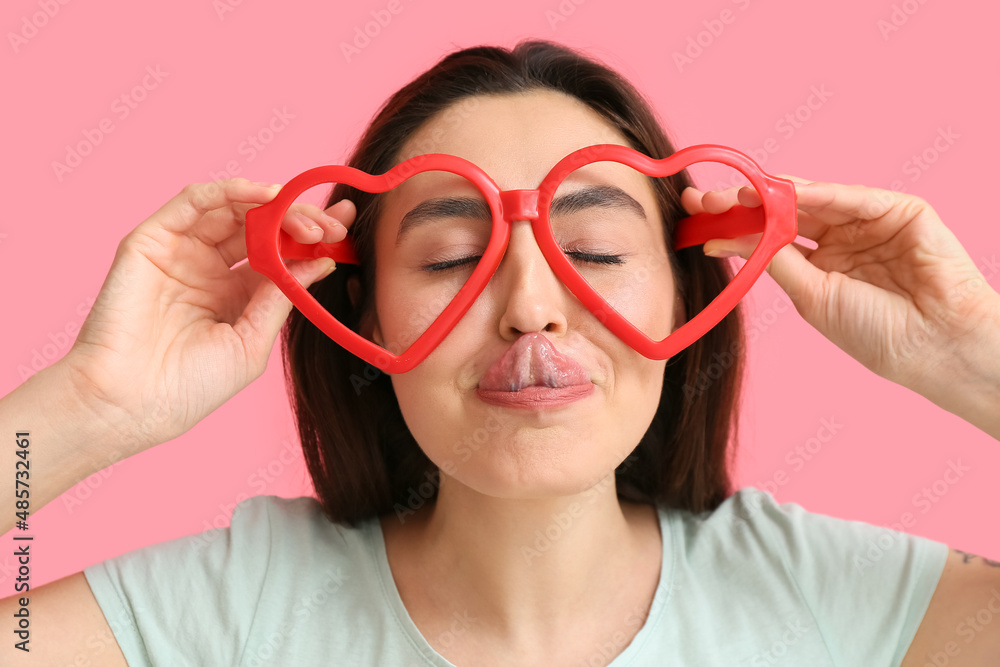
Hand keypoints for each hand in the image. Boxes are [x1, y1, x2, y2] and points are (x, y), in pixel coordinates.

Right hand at [59, 177, 354, 454]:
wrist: (130, 405)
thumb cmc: (189, 387)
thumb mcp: (252, 342)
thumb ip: (281, 296)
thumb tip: (323, 260)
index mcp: (234, 294)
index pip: (279, 253)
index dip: (312, 238)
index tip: (346, 230)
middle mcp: (209, 267)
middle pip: (262, 227)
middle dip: (301, 220)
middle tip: (332, 225)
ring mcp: (181, 251)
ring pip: (234, 208)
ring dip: (275, 205)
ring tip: (307, 219)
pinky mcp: (152, 239)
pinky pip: (195, 201)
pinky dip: (232, 191)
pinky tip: (266, 196)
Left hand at [681, 178, 999, 411]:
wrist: (935, 346)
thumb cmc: (876, 333)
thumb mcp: (812, 297)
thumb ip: (777, 261)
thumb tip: (731, 238)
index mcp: (821, 264)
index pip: (769, 236)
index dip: (734, 226)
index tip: (696, 221)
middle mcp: (842, 239)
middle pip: (784, 211)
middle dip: (743, 203)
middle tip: (704, 198)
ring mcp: (869, 222)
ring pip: (813, 199)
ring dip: (773, 193)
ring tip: (736, 194)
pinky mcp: (899, 210)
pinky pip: (853, 197)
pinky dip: (820, 192)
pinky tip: (787, 192)